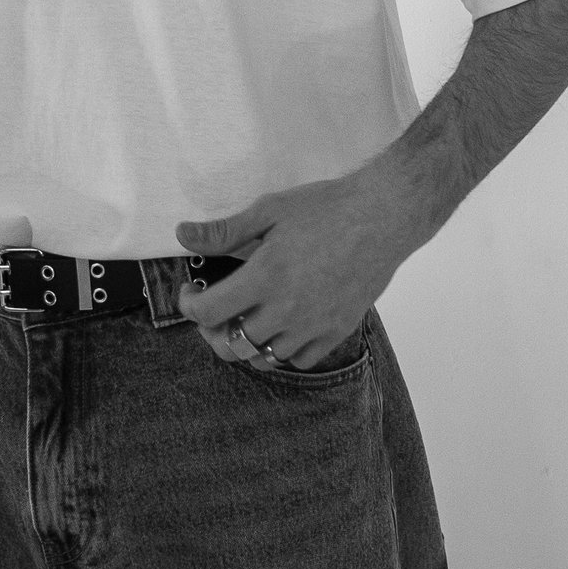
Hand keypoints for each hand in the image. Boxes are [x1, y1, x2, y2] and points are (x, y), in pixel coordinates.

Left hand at [175, 155, 419, 367]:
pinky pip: (299, 360)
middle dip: (212, 331)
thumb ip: (224, 231)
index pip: (209, 313)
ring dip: (245, 344)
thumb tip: (183, 234)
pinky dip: (282, 351)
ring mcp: (313, 325)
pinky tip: (280, 327)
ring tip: (245, 321)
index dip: (189, 306)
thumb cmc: (328, 208)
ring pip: (263, 358)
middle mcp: (286, 309)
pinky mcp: (336, 330)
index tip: (191, 293)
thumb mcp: (270, 210)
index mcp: (265, 277)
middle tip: (214, 310)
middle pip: (230, 344)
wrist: (384, 216)